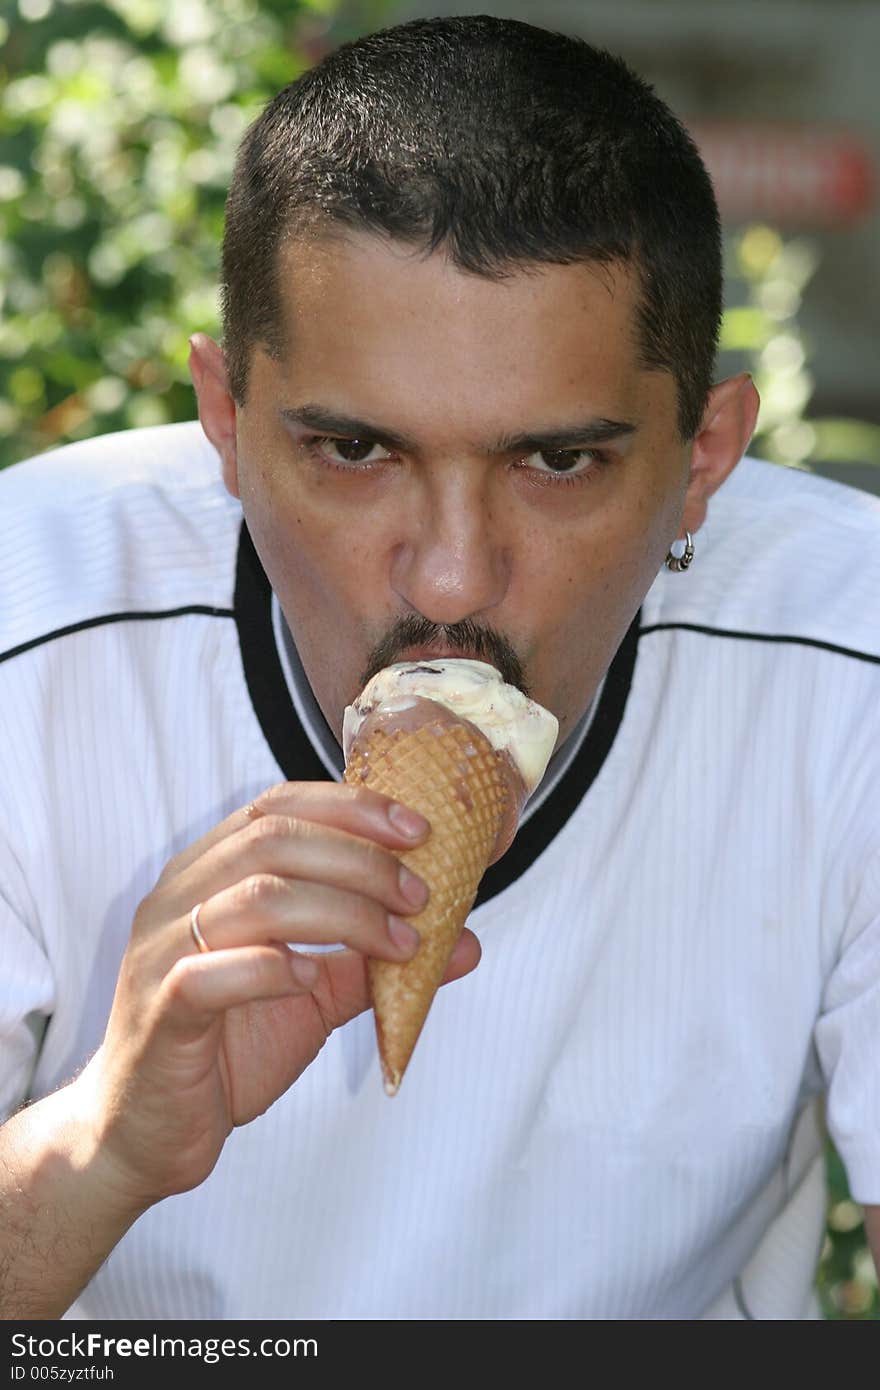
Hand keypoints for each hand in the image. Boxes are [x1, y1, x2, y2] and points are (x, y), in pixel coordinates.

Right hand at [81, 783, 480, 1210]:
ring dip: (343, 912)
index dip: (351, 807)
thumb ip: (377, 962)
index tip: (418, 829)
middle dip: (362, 860)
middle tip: (420, 896)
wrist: (146, 1133)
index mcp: (209, 873)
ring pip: (257, 894)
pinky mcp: (160, 1010)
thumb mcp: (314, 996)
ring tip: (399, 944)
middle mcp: (179, 897)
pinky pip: (214, 972)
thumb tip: (465, 943)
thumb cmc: (226, 1049)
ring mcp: (162, 950)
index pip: (278, 806)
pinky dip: (275, 968)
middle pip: (275, 839)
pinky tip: (313, 980)